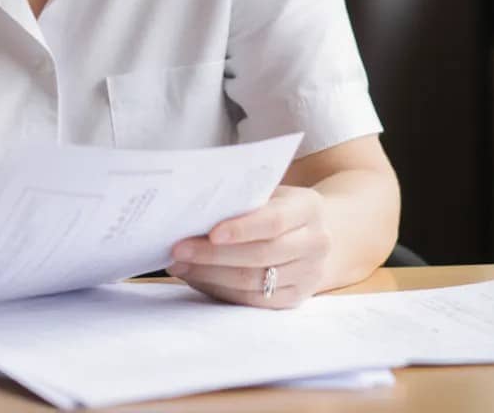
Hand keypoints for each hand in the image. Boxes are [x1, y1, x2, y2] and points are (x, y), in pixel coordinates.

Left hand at [167, 185, 330, 308]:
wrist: (315, 233)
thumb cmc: (279, 205)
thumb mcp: (271, 193)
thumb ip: (243, 200)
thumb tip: (194, 211)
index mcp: (308, 208)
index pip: (273, 221)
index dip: (241, 229)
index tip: (210, 232)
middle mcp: (316, 243)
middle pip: (260, 255)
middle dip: (213, 254)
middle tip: (178, 250)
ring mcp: (309, 275)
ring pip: (254, 281)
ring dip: (211, 275)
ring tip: (180, 265)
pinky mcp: (296, 299)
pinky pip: (254, 301)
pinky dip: (221, 290)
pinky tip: (198, 279)